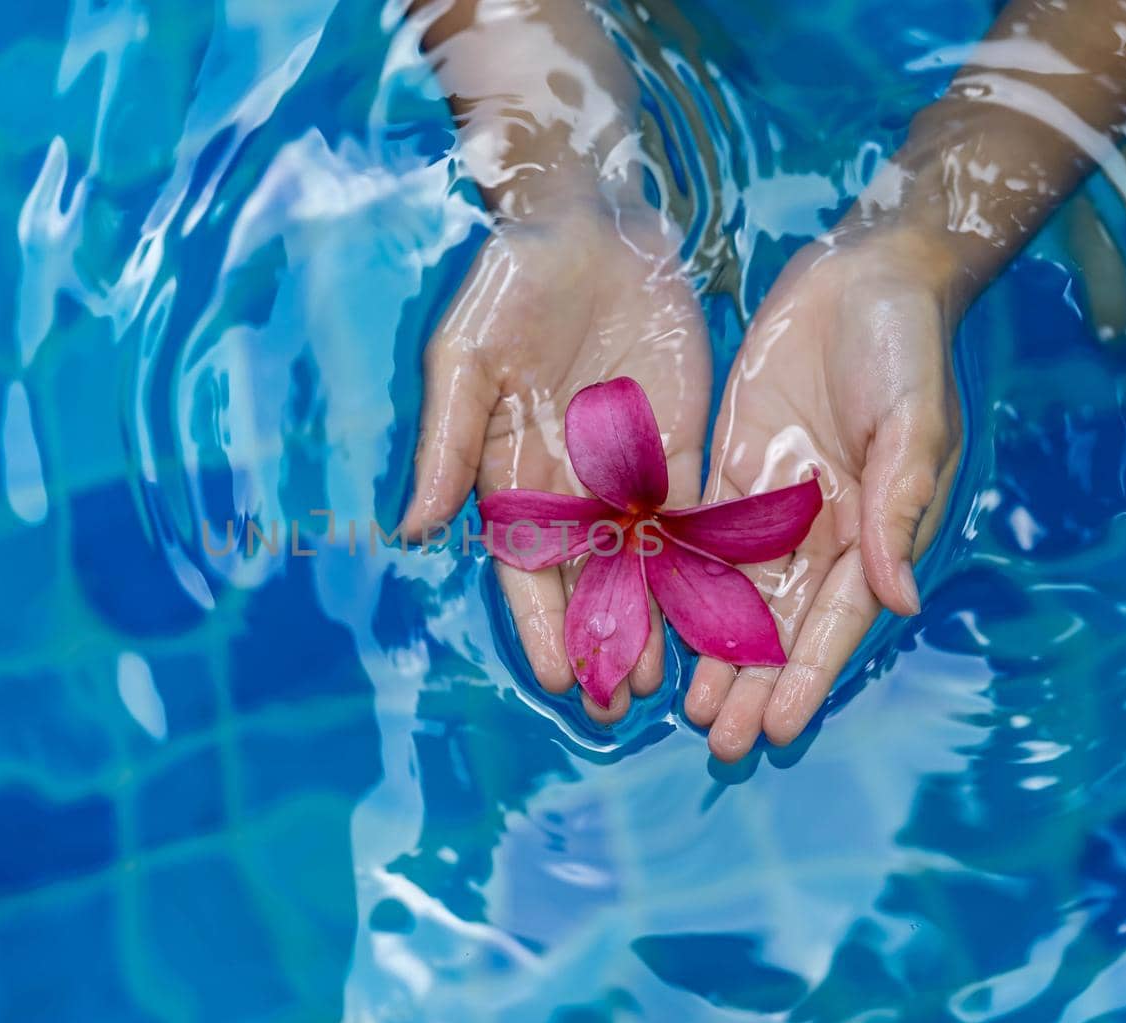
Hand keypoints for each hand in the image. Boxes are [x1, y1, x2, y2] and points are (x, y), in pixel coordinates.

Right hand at [403, 193, 712, 721]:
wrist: (587, 218)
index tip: (556, 674)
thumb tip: (411, 528)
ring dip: (651, 619)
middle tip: (616, 701)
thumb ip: (446, 444)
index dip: (539, 620)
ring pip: (640, 563)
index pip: (524, 565)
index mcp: (511, 472)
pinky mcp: (679, 442)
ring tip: (665, 678)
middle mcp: (568, 484)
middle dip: (598, 638)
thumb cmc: (509, 283)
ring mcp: (626, 467)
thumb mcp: (465, 359)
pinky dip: (700, 564)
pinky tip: (714, 609)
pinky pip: (692, 515)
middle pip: (584, 579)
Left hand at [687, 226, 962, 760]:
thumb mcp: (914, 424)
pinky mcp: (727, 469)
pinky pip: (695, 536)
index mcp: (870, 529)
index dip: (806, 676)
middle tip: (716, 739)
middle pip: (778, 624)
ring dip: (710, 650)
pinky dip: (675, 581)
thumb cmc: (906, 345)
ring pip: (733, 593)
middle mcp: (817, 530)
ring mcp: (769, 504)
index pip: (834, 620)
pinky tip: (649, 620)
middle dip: (749, 682)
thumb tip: (899, 599)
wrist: (863, 271)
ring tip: (684, 706)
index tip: (778, 727)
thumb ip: (897, 508)